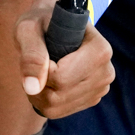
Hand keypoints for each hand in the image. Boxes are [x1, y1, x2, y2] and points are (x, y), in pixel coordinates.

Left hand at [14, 0, 113, 117]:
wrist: (55, 25)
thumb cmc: (41, 22)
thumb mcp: (29, 29)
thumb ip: (31, 55)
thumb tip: (32, 87)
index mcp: (100, 50)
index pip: (62, 78)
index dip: (40, 70)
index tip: (40, 51)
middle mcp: (105, 72)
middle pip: (59, 95)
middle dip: (38, 83)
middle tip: (37, 62)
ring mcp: (100, 88)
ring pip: (56, 107)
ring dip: (39, 93)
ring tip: (41, 70)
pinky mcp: (91, 99)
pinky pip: (59, 112)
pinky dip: (45, 101)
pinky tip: (48, 81)